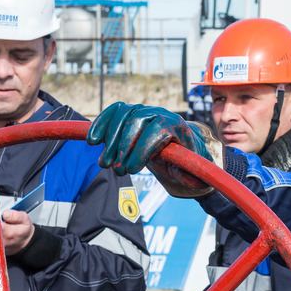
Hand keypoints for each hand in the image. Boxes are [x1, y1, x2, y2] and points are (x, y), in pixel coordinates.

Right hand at [87, 103, 222, 196]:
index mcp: (176, 125)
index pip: (158, 129)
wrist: (177, 144)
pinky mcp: (130, 112)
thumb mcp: (190, 168)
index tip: (132, 170)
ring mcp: (143, 110)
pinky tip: (92, 140)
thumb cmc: (184, 158)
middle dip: (123, 147)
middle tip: (116, 170)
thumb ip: (192, 173)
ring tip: (104, 163)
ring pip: (122, 115)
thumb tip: (197, 180)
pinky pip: (113, 112)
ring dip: (109, 139)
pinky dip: (101, 123)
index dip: (143, 148)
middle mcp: (159, 113)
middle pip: (136, 121)